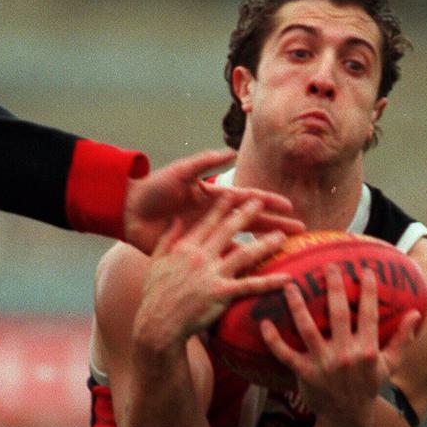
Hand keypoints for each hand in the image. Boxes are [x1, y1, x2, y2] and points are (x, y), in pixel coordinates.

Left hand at [123, 148, 303, 253]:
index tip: (289, 208)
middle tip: (299, 234)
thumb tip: (230, 152)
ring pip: (240, 243)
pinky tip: (251, 274)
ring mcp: (207, 235)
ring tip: (281, 254)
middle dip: (274, 227)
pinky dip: (234, 267)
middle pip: (251, 222)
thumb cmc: (153, 188)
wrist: (128, 210)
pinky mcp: (195, 251)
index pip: (248, 199)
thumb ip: (204, 163)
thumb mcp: (179, 173)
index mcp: (213, 196)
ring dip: (260, 249)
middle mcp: (214, 217)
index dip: (269, 203)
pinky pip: (219, 260)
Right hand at [133, 194, 290, 350]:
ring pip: (245, 253)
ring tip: (283, 235)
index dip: (222, 207)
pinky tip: (287, 278)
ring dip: (266, 243)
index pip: (207, 222)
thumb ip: (168, 238)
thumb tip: (177, 219)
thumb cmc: (155, 295)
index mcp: (185, 247)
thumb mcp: (156, 262)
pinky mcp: (221, 293)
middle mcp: (200, 256)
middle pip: (229, 230)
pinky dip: (270, 282)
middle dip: (247, 214)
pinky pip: (250, 285)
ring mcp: (212, 274)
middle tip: (262, 202)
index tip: (234, 194)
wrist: (158, 323)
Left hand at [260, 264, 420, 422]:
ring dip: (298, 306)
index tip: (366, 269)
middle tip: (329, 266)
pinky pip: (285, 354)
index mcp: (367, 350)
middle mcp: (345, 354)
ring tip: (290, 285)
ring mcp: (322, 363)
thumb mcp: (389, 366)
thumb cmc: (367, 388)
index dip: (369, 291)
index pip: (369, 315)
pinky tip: (264, 323)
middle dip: (334, 288)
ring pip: (307, 329)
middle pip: (338, 315)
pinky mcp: (304, 373)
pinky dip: (273, 340)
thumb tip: (417, 314)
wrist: (346, 419)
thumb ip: (402, 340)